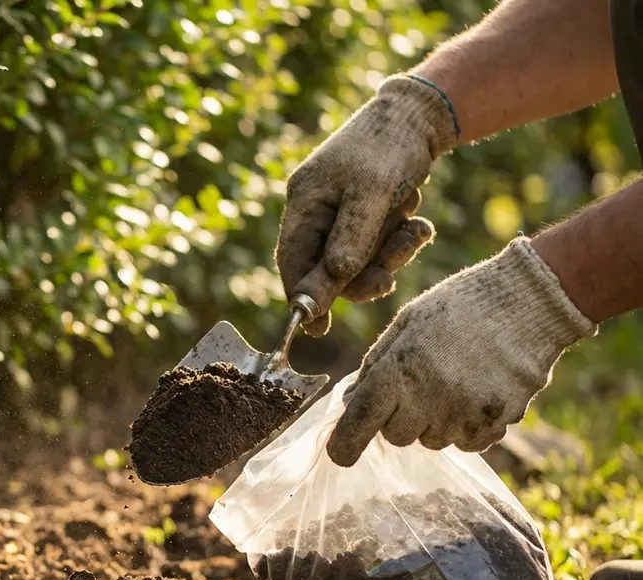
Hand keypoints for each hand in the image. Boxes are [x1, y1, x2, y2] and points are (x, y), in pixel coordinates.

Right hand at [277, 74, 459, 335]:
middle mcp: (317, 208)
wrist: (423, 113)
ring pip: (357, 257)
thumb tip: (331, 284)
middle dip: (361, 275)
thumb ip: (351, 241)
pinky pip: (376, 243)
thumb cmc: (391, 147)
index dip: (302, 296)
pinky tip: (418, 221)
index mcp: (305, 201)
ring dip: (389, 253)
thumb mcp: (372, 194)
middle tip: (389, 280)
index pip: (292, 261)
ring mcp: (341, 209)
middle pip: (326, 265)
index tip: (316, 329)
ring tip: (416, 231)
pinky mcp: (366, 210)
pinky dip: (399, 238)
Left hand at [326, 239, 596, 466]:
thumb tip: (352, 402)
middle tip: (418, 385)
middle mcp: (430, 400)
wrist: (528, 301)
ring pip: (432, 440)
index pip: (361, 420)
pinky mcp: (498, 423)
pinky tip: (477, 392)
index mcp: (400, 370)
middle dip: (398, 417)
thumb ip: (377, 364)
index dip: (344, 442)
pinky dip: (466, 426)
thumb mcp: (407, 323)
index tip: (338, 455)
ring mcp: (466, 415)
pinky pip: (467, 442)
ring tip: (455, 380)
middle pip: (397, 436)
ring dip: (434, 421)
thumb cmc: (459, 306)